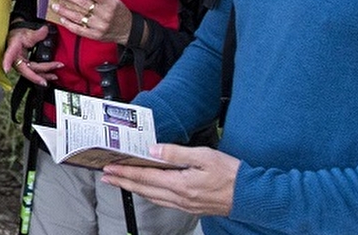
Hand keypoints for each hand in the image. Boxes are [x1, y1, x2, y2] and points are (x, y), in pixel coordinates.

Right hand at [2, 24, 62, 84]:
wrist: (18, 37)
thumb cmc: (19, 35)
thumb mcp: (27, 32)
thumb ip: (37, 33)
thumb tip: (45, 30)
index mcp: (13, 49)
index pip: (9, 55)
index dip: (7, 61)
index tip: (6, 68)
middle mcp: (15, 60)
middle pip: (27, 69)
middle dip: (40, 72)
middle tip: (52, 74)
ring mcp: (20, 64)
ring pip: (31, 73)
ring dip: (43, 75)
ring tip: (54, 76)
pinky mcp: (26, 66)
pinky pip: (34, 72)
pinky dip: (43, 74)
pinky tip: (51, 75)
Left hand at [53, 0, 130, 43]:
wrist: (128, 30)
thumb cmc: (119, 13)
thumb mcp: (114, 0)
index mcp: (111, 3)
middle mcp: (105, 14)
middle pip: (83, 3)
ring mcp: (99, 26)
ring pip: (78, 16)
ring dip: (64, 10)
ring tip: (55, 6)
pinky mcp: (95, 35)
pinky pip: (78, 29)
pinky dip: (69, 24)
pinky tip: (62, 19)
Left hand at [102, 144, 237, 216]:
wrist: (250, 195)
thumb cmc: (231, 175)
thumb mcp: (203, 156)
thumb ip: (176, 153)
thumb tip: (153, 151)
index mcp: (180, 184)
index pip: (145, 178)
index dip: (125, 173)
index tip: (110, 168)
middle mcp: (180, 198)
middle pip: (144, 190)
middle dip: (123, 182)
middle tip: (106, 176)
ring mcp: (185, 205)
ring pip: (152, 197)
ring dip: (134, 189)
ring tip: (121, 183)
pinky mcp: (191, 207)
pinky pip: (163, 202)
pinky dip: (150, 195)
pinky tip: (147, 191)